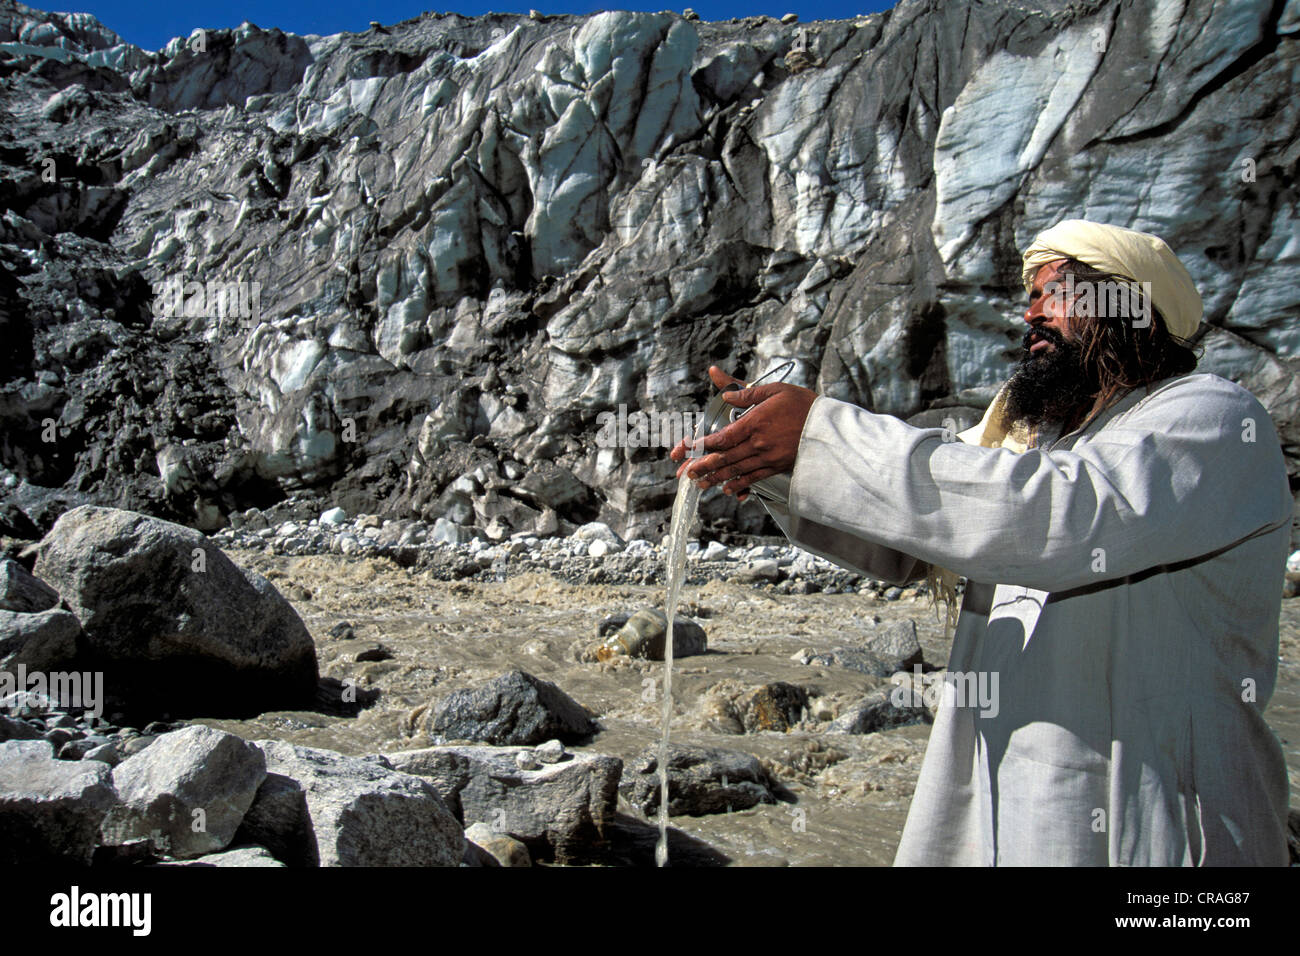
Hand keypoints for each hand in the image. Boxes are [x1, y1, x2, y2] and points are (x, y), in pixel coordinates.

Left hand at [668, 365, 817, 498]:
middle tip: (687, 472)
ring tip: (700, 483)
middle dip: (703, 466)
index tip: (688, 449)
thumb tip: (726, 393)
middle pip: (725, 457)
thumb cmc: (802, 405)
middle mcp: (759, 443)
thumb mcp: (775, 390)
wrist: (828, 427)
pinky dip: (739, 485)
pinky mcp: (777, 467)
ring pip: (736, 470)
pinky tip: (728, 489)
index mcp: (755, 422)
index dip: (703, 445)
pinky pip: (753, 478)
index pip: (723, 437)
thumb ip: (747, 392)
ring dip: (716, 478)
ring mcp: (767, 457)